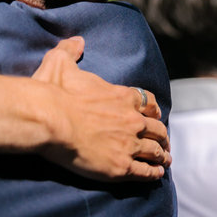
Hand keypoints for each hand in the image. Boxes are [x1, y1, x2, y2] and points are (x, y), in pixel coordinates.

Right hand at [32, 37, 170, 181]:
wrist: (51, 120)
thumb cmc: (55, 93)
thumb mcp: (60, 63)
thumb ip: (70, 51)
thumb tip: (77, 41)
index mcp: (121, 97)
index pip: (147, 102)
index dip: (153, 109)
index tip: (156, 115)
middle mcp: (131, 120)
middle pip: (156, 128)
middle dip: (162, 135)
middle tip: (164, 142)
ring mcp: (129, 144)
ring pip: (154, 151)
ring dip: (162, 156)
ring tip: (165, 161)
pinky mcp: (121, 166)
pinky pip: (144, 172)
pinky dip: (153, 174)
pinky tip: (157, 175)